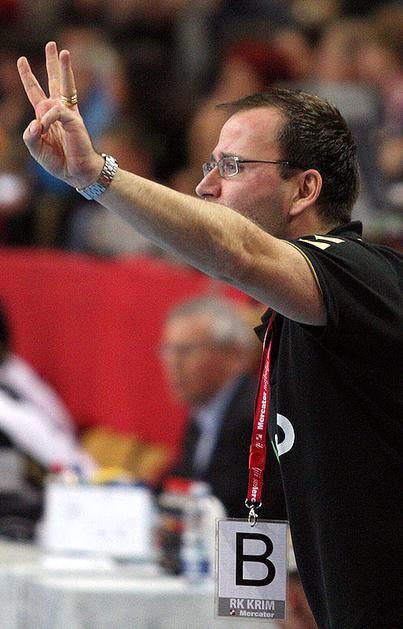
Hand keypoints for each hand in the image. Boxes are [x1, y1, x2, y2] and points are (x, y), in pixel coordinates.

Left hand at [17, 41, 102, 188]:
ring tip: (64, 51)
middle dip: (52, 63)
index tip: (22, 60)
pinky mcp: (75, 120)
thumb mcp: (36, 149)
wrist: (77, 173)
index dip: (28, 77)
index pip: (36, 92)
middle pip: (54, 81)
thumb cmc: (59, 162)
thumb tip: (35, 121)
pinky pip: (57, 112)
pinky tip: (44, 127)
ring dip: (65, 69)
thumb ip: (30, 136)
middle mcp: (58, 111)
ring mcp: (68, 114)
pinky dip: (48, 118)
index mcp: (47, 117)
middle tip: (52, 44)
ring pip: (65, 86)